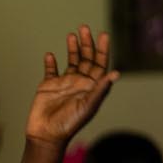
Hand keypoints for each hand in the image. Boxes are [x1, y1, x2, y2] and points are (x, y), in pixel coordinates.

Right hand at [25, 26, 119, 146]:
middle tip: (84, 28)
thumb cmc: (69, 124)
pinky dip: (50, 62)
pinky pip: (50, 70)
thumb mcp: (88, 107)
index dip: (103, 50)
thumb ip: (100, 90)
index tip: (103, 35)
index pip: (100, 65)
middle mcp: (79, 84)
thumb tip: (116, 74)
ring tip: (71, 35)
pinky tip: (51, 55)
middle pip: (86, 59)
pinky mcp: (48, 86)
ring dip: (72, 48)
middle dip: (87, 43)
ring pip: (71, 61)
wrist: (46, 135)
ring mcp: (64, 84)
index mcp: (91, 88)